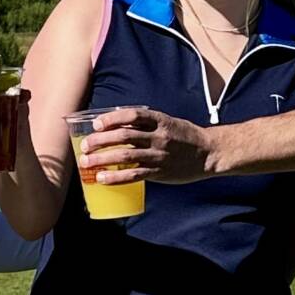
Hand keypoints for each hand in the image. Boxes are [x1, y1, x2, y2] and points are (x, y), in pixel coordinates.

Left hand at [78, 106, 214, 183]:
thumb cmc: (184, 136)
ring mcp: (158, 154)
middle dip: (100, 141)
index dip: (111, 118)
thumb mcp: (168, 123)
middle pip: (123, 136)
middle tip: (85, 146)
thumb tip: (118, 127)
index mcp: (159, 120)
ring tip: (86, 164)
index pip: (132, 115)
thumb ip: (146, 124)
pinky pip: (134, 175)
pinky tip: (102, 179)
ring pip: (125, 156)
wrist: (209, 153)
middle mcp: (158, 136)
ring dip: (102, 160)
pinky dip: (116, 177)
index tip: (96, 124)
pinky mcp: (159, 171)